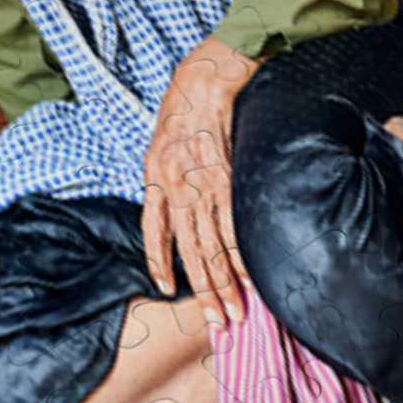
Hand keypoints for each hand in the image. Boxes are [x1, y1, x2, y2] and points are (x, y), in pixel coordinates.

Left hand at [142, 37, 260, 326]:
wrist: (205, 80)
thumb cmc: (183, 114)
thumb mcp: (157, 148)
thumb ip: (162, 184)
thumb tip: (171, 217)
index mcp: (153, 181)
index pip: (153, 232)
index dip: (159, 263)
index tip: (166, 290)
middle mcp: (175, 188)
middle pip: (190, 252)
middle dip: (204, 291)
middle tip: (217, 322)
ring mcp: (202, 186)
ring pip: (213, 246)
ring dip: (226, 283)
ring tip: (237, 311)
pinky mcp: (228, 179)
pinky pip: (235, 226)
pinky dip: (242, 254)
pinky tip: (249, 276)